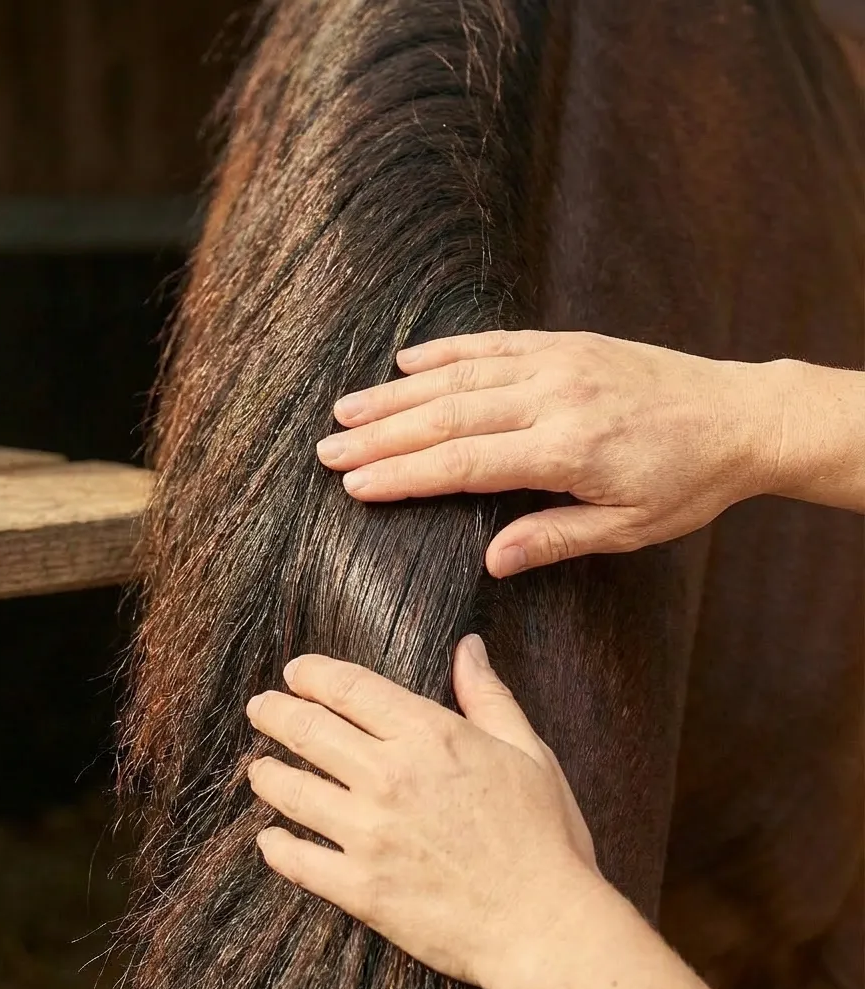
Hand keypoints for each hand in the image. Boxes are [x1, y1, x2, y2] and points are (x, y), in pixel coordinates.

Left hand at [244, 634, 601, 988]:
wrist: (545, 925)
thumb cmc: (544, 835)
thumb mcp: (526, 749)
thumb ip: (487, 694)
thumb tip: (468, 646)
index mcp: (428, 735)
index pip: (350, 688)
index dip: (313, 674)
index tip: (294, 672)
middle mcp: (388, 776)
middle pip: (309, 731)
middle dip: (274, 713)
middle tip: (258, 708)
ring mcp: (369, 833)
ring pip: (293, 791)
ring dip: (267, 775)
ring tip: (257, 769)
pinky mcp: (360, 888)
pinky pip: (300, 862)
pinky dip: (277, 848)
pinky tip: (269, 840)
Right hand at [315, 330, 778, 574]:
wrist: (742, 415)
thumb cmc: (688, 481)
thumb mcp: (628, 527)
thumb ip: (555, 538)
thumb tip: (491, 563)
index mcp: (568, 449)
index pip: (465, 463)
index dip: (404, 474)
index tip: (356, 484)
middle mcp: (554, 397)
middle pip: (447, 416)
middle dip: (381, 435)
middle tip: (327, 449)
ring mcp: (558, 363)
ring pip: (459, 375)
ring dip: (397, 394)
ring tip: (346, 409)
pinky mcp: (565, 343)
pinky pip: (493, 342)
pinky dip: (445, 350)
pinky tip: (406, 360)